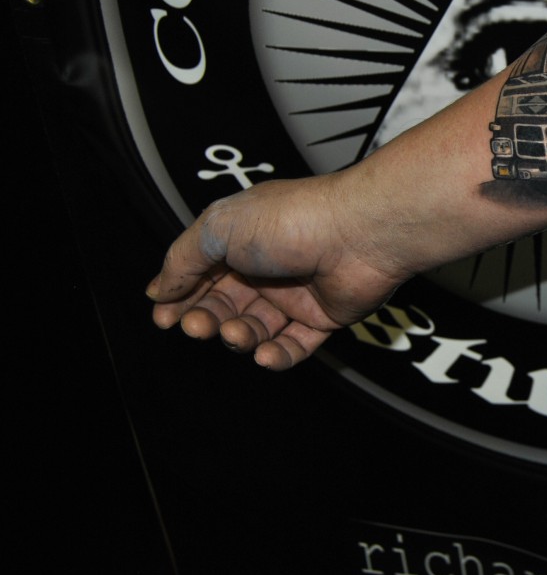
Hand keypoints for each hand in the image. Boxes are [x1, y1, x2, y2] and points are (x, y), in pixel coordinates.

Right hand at [145, 171, 410, 369]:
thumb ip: (183, 259)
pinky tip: (264, 354)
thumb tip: (158, 290)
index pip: (201, 273)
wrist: (360, 234)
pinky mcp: (324, 317)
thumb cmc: (296, 219)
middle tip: (196, 326)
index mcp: (242, 237)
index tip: (164, 318)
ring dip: (239, 337)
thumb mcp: (220, 228)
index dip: (180, 297)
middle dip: (206, 319)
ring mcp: (297, 292)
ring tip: (236, 333)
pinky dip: (276, 355)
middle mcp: (268, 264)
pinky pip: (294, 345)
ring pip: (256, 328)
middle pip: (225, 304)